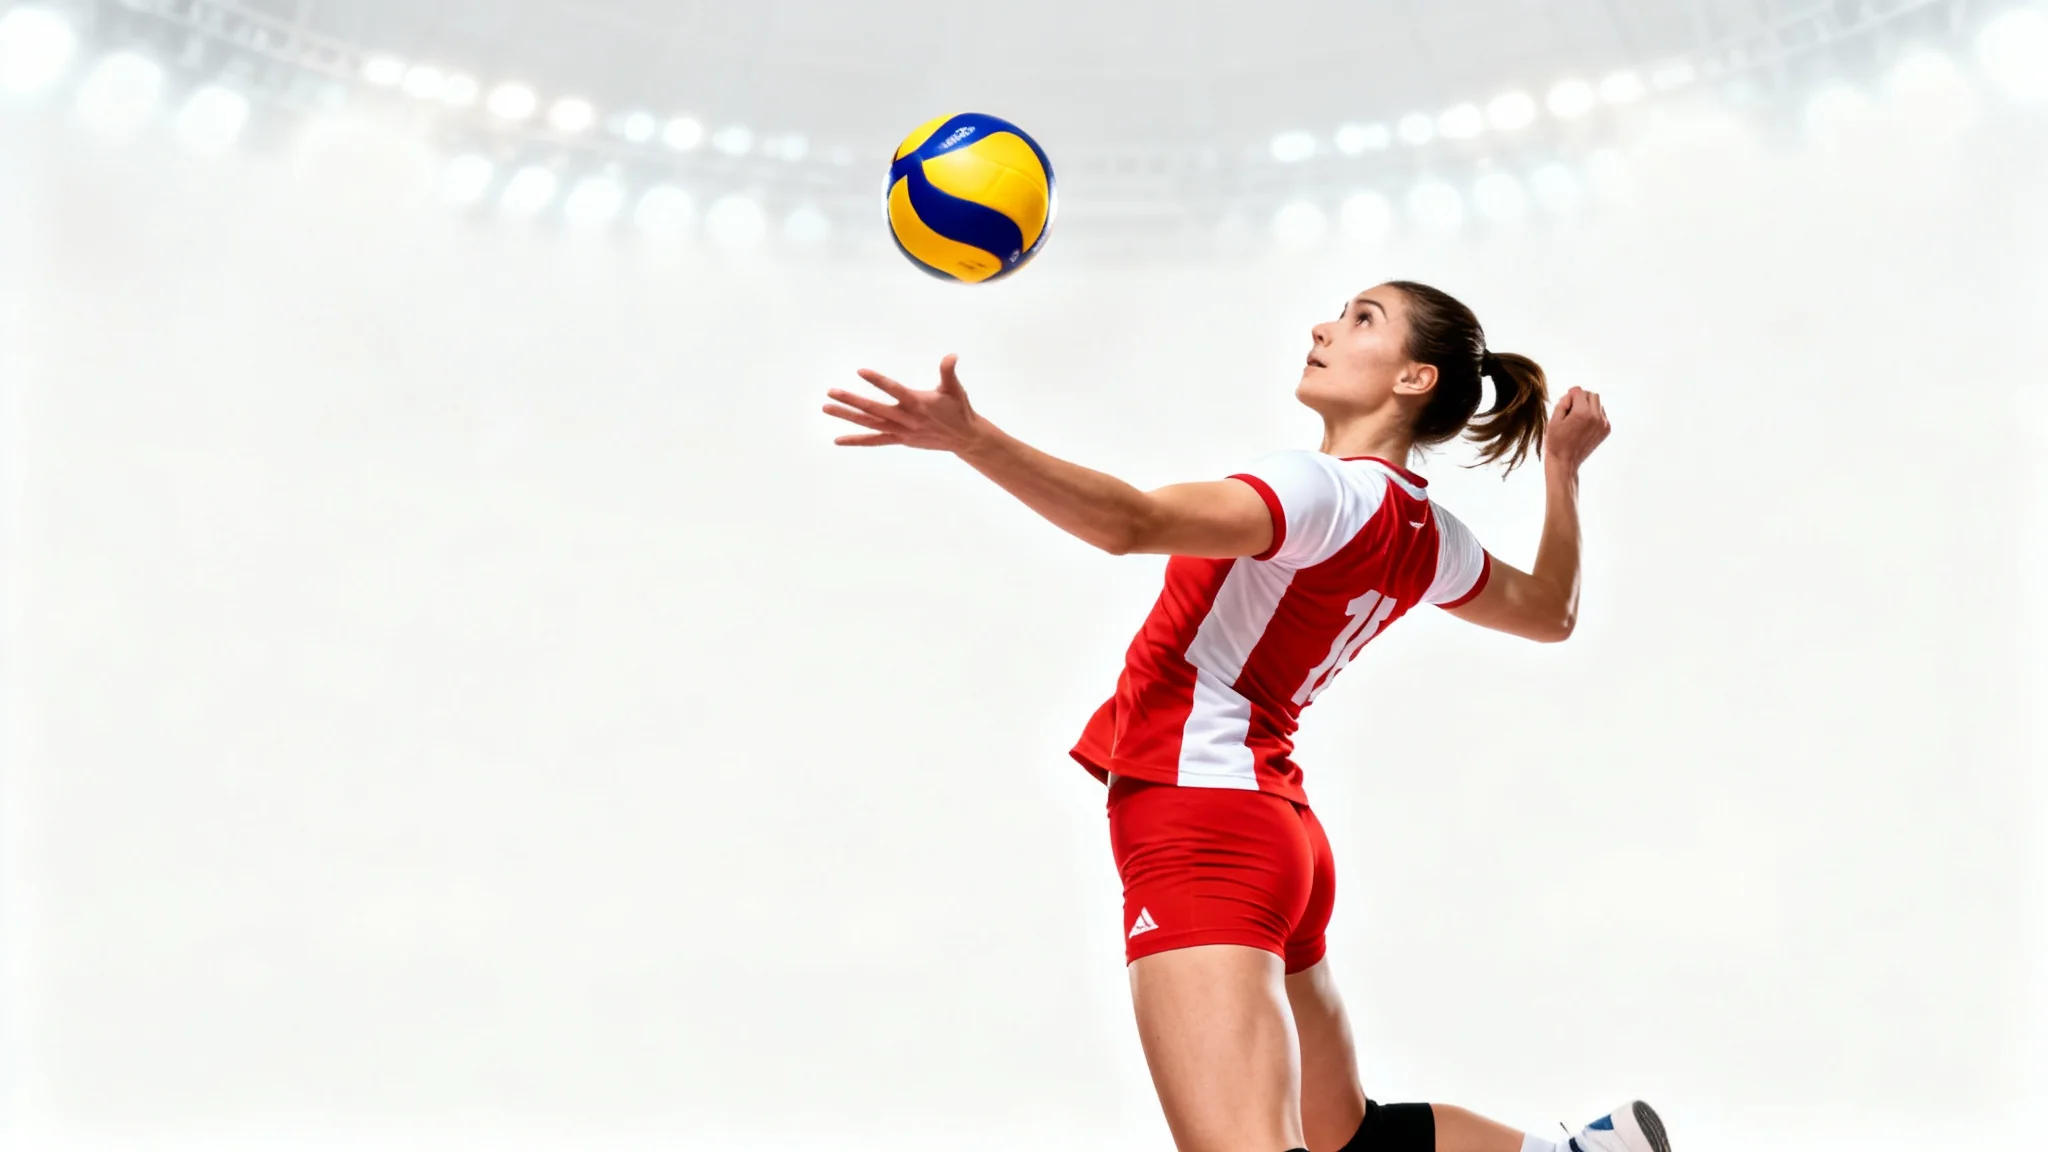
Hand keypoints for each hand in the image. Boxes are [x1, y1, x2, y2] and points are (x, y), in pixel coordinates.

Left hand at [824, 354, 987, 452]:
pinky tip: (838, 439)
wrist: (963, 438)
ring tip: (827, 408)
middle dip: (851, 400)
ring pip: (869, 424)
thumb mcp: (954, 389)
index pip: (894, 389)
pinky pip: (874, 440)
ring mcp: (901, 430)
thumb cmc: (958, 409)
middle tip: (831, 392)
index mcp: (918, 402)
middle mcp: (906, 418)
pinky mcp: (899, 439)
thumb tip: (952, 356)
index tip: (861, 371)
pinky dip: (856, 440)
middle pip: (873, 409)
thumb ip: (948, 371)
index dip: (878, 381)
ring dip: (847, 416)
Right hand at [1546, 386, 1609, 472]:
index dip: (1569, 395)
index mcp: (1582, 412)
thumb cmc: (1556, 442)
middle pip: (1592, 395)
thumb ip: (1563, 402)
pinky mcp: (1606, 430)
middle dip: (1581, 398)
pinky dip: (1593, 415)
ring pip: (1598, 404)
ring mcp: (1603, 424)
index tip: (1564, 405)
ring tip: (1577, 419)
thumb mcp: (1553, 419)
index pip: (1579, 391)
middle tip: (1571, 410)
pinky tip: (1584, 425)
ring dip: (1588, 406)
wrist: (1565, 462)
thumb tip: (1573, 393)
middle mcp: (1596, 416)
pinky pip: (1602, 414)